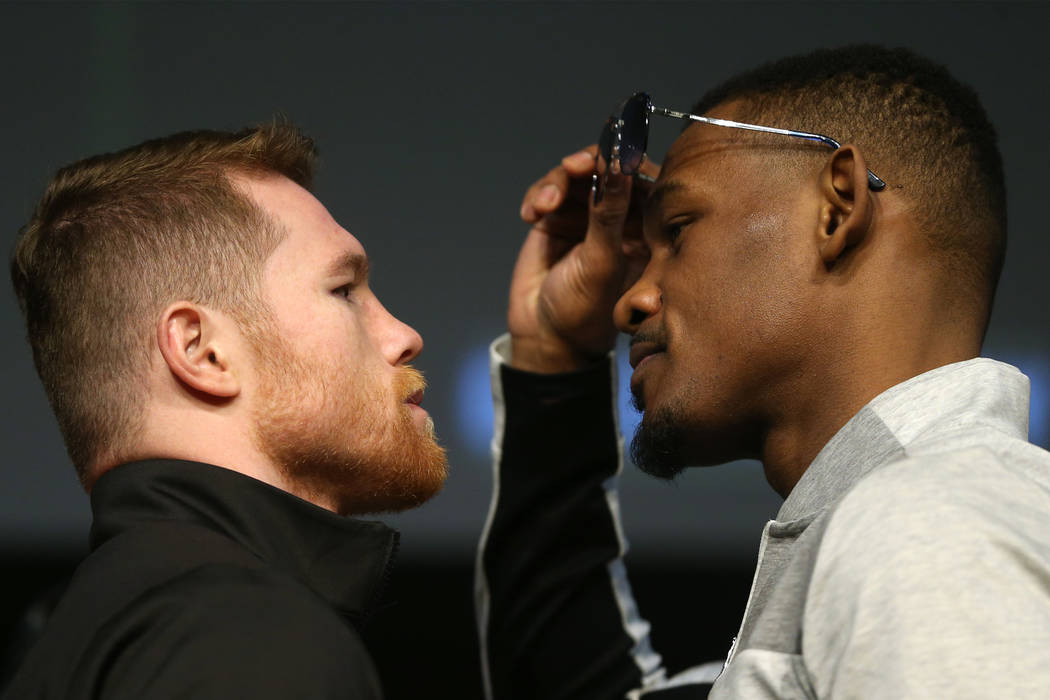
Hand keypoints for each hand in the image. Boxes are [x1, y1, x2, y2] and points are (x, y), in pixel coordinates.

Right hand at [508, 147, 656, 372]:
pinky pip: (547, 190)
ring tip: (542, 207)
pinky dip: (538, 196)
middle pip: (607, 168)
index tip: (612, 149)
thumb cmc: (585, 310)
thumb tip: (621, 165)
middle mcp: (618, 218)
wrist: (544, 336)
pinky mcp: (555, 219)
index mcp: (645, 229)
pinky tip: (531, 216)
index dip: (628, 160)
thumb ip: (609, 212)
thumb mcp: (601, 260)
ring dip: (555, 183)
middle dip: (587, 164)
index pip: (644, 180)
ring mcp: (585, 217)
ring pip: (574, 176)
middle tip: (572, 167)